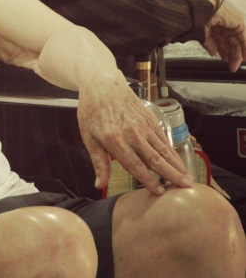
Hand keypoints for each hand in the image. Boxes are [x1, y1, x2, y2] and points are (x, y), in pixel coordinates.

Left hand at [77, 76, 191, 193]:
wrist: (102, 84)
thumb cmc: (92, 111)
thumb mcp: (88, 137)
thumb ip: (99, 162)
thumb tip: (99, 185)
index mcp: (115, 140)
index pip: (135, 165)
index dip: (149, 180)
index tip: (161, 192)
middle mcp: (133, 134)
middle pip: (155, 159)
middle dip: (171, 175)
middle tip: (185, 188)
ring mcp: (143, 126)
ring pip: (163, 150)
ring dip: (177, 165)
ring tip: (188, 179)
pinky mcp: (150, 119)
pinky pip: (163, 139)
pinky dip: (172, 152)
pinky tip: (179, 162)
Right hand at [203, 2, 245, 70]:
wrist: (202, 9)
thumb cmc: (198, 18)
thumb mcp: (203, 34)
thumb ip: (209, 44)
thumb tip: (212, 53)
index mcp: (214, 24)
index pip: (222, 40)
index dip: (223, 51)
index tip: (225, 60)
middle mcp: (224, 24)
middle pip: (230, 42)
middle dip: (232, 55)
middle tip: (232, 66)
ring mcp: (232, 23)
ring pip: (237, 41)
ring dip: (237, 53)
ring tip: (237, 64)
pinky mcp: (239, 23)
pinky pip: (243, 38)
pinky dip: (244, 48)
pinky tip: (244, 57)